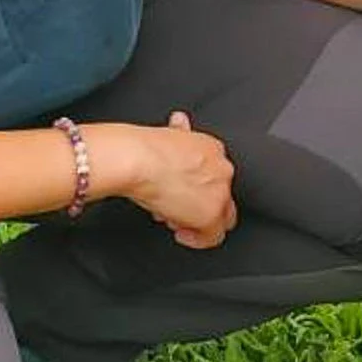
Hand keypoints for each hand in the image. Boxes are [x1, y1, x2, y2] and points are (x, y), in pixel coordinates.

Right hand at [126, 111, 237, 248]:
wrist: (138, 160)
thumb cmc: (144, 147)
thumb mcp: (167, 134)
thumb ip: (179, 132)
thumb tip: (180, 121)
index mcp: (213, 147)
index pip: (215, 174)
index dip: (196, 187)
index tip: (179, 192)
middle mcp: (222, 169)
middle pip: (222, 197)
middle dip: (200, 205)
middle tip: (177, 209)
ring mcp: (219, 193)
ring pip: (221, 218)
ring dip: (197, 221)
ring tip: (172, 217)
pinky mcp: (211, 215)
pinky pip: (212, 237)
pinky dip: (197, 239)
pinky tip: (182, 235)